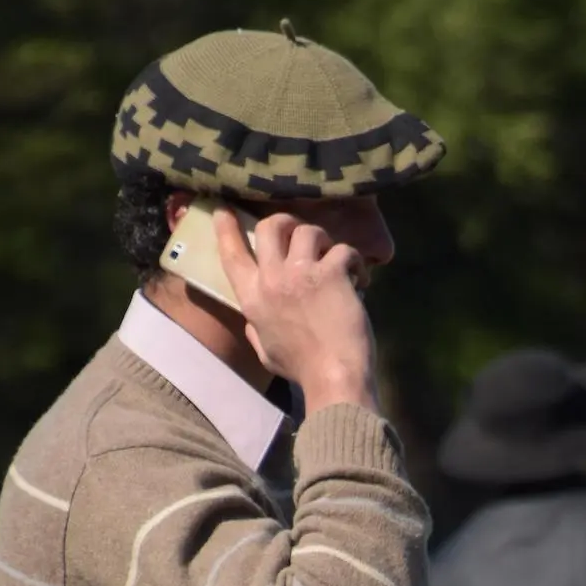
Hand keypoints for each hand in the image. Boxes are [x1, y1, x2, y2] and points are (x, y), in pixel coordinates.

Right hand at [214, 208, 377, 410]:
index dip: (225, 227)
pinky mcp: (331, 274)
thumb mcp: (265, 351)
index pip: (231, 253)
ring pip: (308, 230)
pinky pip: (343, 250)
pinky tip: (361, 280)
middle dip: (287, 222)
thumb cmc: (301, 370)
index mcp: (252, 298)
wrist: (333, 377)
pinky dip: (355, 261)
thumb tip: (253, 321)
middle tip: (302, 234)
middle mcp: (272, 279)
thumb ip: (256, 329)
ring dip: (325, 241)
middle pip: (271, 226)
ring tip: (337, 259)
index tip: (224, 208)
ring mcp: (301, 273)